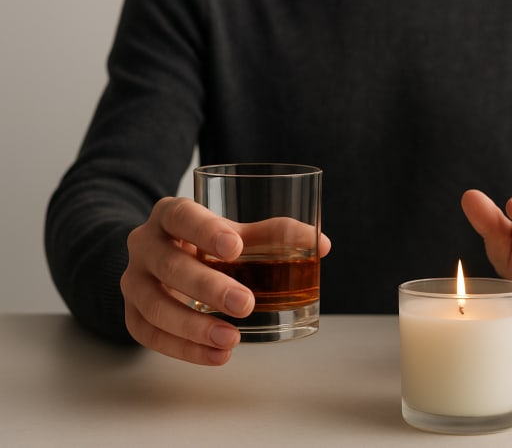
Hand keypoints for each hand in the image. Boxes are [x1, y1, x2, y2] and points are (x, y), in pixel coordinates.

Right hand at [121, 197, 330, 364]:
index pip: (181, 215)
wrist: (161, 257)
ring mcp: (133, 280)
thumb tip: (321, 244)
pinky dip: (182, 349)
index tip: (235, 247)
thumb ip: (276, 234)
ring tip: (232, 341)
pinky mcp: (132, 312)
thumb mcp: (236, 232)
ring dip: (193, 328)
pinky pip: (149, 334)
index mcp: (171, 214)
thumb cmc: (207, 243)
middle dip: (208, 287)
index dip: (205, 230)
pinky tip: (216, 356)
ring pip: (154, 306)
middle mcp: (145, 244)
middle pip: (169, 265)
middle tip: (246, 304)